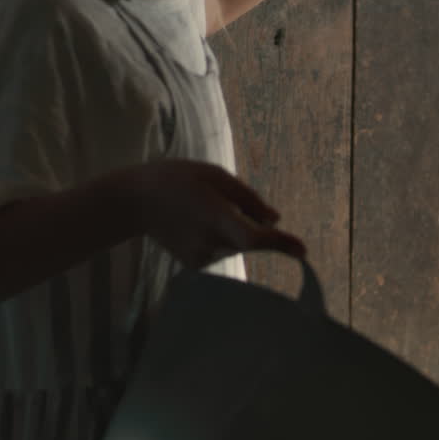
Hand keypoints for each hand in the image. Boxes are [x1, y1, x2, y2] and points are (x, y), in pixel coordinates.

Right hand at [92, 159, 305, 267]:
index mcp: (216, 217)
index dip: (281, 244)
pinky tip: (197, 222)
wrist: (135, 201)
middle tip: (221, 199)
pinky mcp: (195, 264)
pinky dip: (221, 236)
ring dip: (234, 228)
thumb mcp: (217, 176)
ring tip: (202, 208)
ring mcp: (200, 256)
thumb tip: (276, 220)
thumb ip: (249, 199)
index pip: (255, 238)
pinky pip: (223, 249)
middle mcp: (209, 242)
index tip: (303, 251)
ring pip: (238, 244)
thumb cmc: (179, 179)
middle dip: (252, 222)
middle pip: (250, 239)